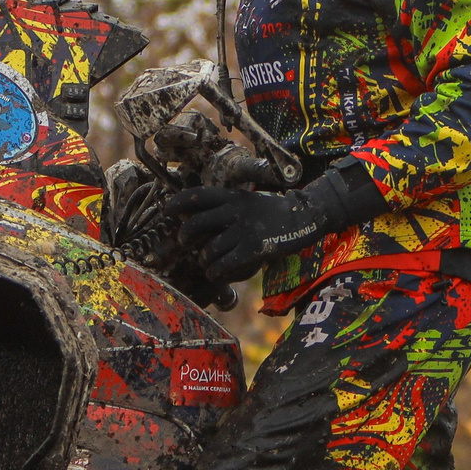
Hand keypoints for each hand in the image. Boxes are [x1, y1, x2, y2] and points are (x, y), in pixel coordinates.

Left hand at [167, 165, 385, 282]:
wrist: (304, 216)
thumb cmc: (273, 211)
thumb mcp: (248, 200)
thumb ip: (227, 206)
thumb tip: (199, 217)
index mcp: (232, 196)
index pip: (196, 196)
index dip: (177, 204)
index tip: (167, 211)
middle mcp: (234, 211)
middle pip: (195, 224)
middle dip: (184, 236)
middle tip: (184, 242)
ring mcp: (244, 230)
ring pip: (209, 249)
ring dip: (204, 260)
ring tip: (207, 264)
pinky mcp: (253, 249)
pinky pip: (225, 264)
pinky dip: (216, 272)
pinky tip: (216, 273)